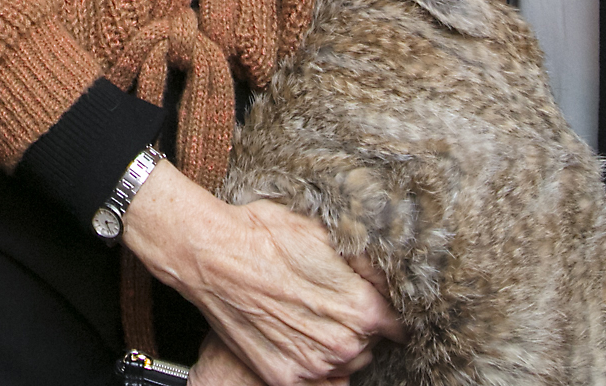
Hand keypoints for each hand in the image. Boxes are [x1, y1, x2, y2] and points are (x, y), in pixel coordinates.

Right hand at [119, 164, 399, 385]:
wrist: (210, 256)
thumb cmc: (262, 236)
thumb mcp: (322, 233)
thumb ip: (361, 262)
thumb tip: (382, 274)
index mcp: (361, 308)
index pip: (396, 322)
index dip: (382, 305)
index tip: (368, 297)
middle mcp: (343, 344)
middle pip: (371, 344)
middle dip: (358, 324)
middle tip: (331, 300)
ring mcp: (314, 365)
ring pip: (347, 363)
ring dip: (336, 343)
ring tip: (310, 314)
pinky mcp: (285, 377)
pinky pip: (318, 379)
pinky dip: (312, 360)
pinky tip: (296, 334)